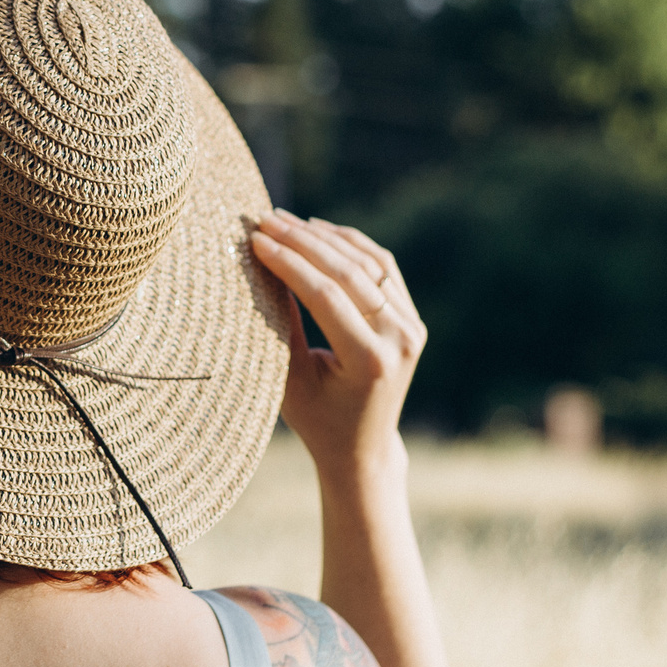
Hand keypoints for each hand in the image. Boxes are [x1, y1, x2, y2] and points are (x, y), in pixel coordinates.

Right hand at [250, 209, 425, 476]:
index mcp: (369, 361)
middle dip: (302, 241)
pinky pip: (383, 268)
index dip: (287, 262)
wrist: (363, 447)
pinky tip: (320, 230)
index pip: (324, 296)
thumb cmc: (316, 420)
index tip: (254, 239)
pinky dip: (351, 245)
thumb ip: (282, 326)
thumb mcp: (289, 380)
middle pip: (348, 273)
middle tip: (265, 219)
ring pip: (368, 263)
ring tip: (285, 220)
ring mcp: (411, 327)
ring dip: (324, 237)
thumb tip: (262, 267)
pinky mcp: (412, 319)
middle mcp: (399, 340)